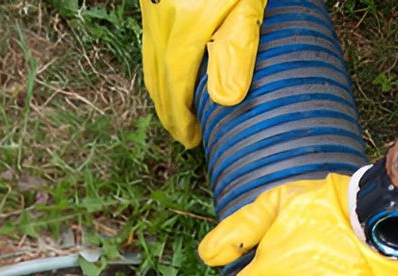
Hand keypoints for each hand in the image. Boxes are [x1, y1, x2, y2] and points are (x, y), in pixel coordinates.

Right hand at [140, 0, 264, 148]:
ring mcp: (153, 11)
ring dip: (162, 93)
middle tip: (183, 135)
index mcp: (183, 29)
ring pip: (151, 63)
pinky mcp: (154, 2)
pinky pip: (152, 46)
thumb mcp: (246, 10)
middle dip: (168, 112)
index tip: (189, 139)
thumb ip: (236, 52)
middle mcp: (160, 21)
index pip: (176, 85)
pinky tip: (169, 76)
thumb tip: (225, 99)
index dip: (181, 117)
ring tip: (176, 114)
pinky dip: (158, 69)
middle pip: (158, 78)